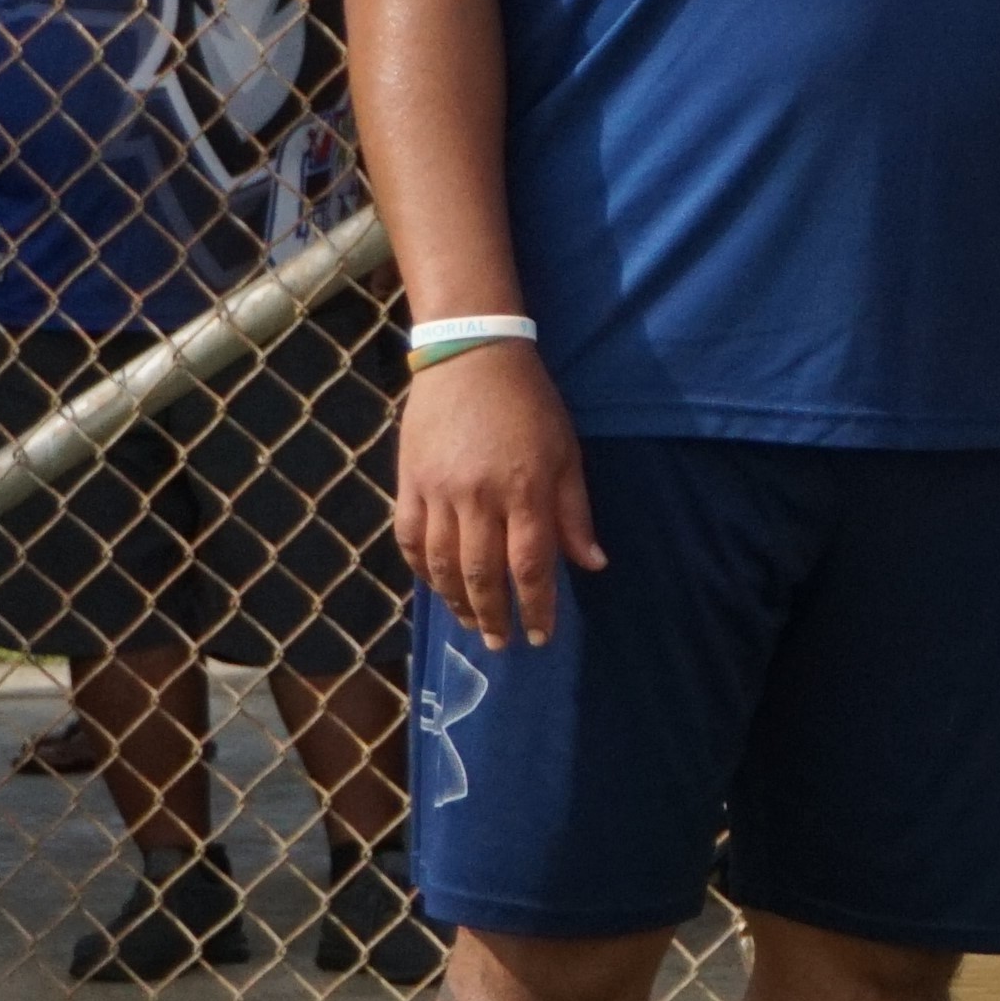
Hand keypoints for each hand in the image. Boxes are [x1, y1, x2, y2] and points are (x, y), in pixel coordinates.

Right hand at [393, 345, 600, 649]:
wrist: (471, 357)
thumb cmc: (531, 405)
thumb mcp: (567, 454)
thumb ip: (574, 513)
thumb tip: (591, 564)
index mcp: (525, 491)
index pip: (531, 566)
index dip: (537, 607)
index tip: (541, 636)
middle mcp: (478, 498)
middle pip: (483, 575)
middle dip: (494, 616)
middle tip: (501, 643)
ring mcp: (437, 492)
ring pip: (442, 564)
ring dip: (456, 601)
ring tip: (471, 624)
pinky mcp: (408, 482)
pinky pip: (408, 539)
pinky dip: (420, 569)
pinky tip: (435, 586)